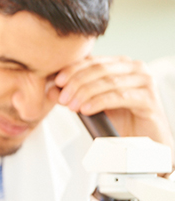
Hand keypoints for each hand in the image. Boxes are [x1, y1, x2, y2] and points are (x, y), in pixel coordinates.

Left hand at [54, 56, 173, 146]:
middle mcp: (134, 68)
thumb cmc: (119, 119)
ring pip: (108, 82)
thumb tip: (52, 89)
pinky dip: (99, 102)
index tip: (57, 81)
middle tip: (62, 98)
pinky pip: (119, 96)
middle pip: (99, 69)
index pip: (92, 61)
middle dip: (76, 83)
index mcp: (120, 64)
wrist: (141, 139)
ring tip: (71, 105)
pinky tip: (86, 110)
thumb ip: (73, 94)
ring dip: (85, 94)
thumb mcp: (92, 103)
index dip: (72, 69)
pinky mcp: (149, 98)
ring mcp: (144, 81)